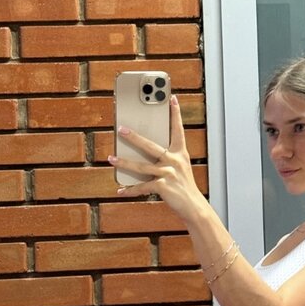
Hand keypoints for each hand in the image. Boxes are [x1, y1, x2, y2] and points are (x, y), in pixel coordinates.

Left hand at [108, 94, 202, 218]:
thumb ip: (166, 159)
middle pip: (151, 145)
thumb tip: (142, 153)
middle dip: (134, 137)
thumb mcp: (180, 168)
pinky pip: (142, 186)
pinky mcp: (163, 186)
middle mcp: (175, 161)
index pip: (178, 129)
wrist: (194, 207)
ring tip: (111, 158)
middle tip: (121, 129)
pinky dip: (130, 190)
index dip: (176, 113)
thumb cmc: (185, 187)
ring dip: (124, 162)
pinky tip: (120, 190)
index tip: (172, 98)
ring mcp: (169, 173)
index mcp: (181, 154)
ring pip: (141, 166)